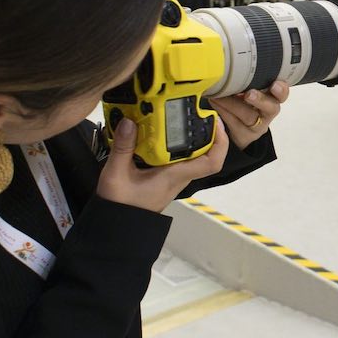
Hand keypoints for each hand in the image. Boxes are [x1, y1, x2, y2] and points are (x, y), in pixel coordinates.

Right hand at [97, 117, 228, 212]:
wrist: (118, 227)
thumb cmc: (121, 204)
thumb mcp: (116, 174)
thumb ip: (122, 147)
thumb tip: (129, 121)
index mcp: (175, 175)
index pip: (212, 162)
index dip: (221, 142)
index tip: (215, 122)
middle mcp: (179, 176)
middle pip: (204, 153)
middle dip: (204, 131)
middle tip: (194, 110)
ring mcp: (173, 177)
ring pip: (191, 155)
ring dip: (190, 136)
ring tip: (178, 115)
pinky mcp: (164, 177)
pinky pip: (177, 157)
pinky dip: (175, 143)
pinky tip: (161, 131)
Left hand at [209, 80, 289, 148]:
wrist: (240, 127)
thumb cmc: (246, 102)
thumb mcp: (252, 88)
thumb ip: (251, 79)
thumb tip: (235, 62)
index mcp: (273, 97)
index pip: (282, 93)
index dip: (281, 90)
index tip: (275, 84)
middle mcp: (268, 112)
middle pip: (271, 107)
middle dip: (260, 99)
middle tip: (249, 94)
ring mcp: (257, 126)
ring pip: (249, 116)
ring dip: (232, 104)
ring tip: (219, 96)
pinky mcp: (244, 135)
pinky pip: (234, 123)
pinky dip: (223, 111)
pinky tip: (215, 102)